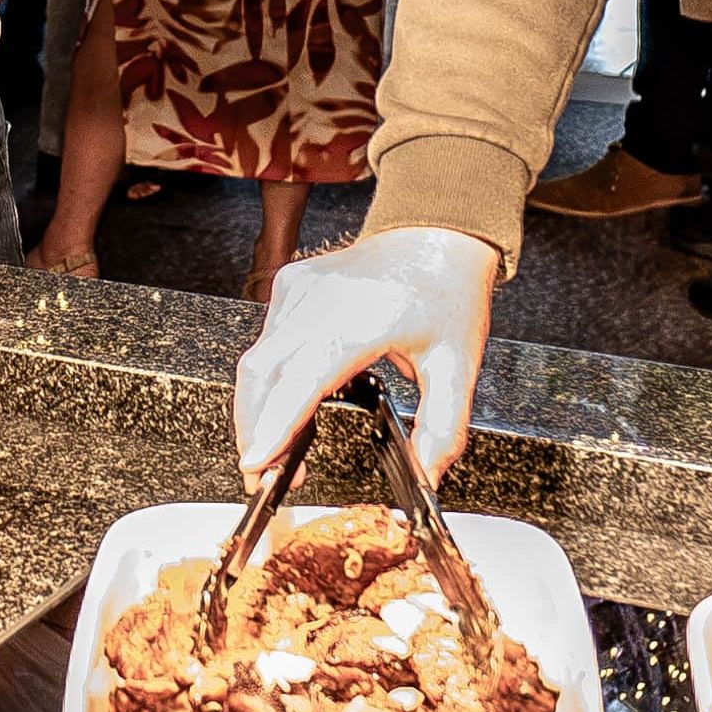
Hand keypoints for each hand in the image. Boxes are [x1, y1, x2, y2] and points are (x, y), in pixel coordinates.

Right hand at [237, 227, 505, 482]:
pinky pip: (266, 340)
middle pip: (261, 376)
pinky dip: (267, 379)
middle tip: (265, 478)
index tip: (257, 463)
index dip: (275, 425)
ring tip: (274, 452)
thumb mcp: (457, 366)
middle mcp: (320, 302)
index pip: (303, 381)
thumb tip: (428, 474)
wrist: (436, 234)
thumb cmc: (446, 292)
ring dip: (257, 409)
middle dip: (254, 431)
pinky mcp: (291, 287)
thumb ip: (443, 429)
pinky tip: (286, 402)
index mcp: (360, 321)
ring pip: (257, 360)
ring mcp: (299, 291)